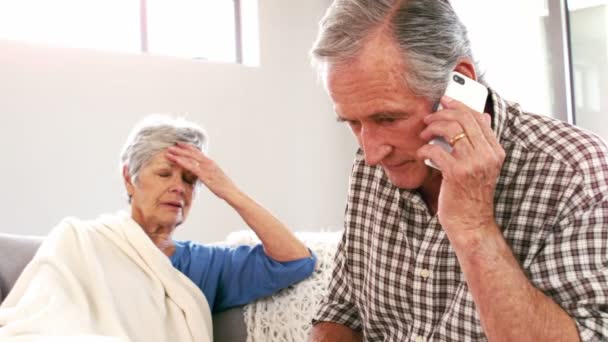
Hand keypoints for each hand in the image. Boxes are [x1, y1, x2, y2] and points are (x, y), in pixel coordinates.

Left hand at [166, 142, 237, 199]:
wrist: (231, 192)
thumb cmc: (224, 187)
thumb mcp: (214, 177)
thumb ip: (207, 173)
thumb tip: (201, 173)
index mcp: (210, 163)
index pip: (198, 152)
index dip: (188, 148)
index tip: (179, 145)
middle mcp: (208, 163)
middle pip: (192, 152)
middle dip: (181, 148)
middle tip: (171, 146)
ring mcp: (207, 168)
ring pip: (190, 158)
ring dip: (178, 153)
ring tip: (169, 151)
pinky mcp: (205, 175)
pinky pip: (192, 167)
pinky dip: (182, 162)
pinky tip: (175, 160)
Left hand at [417, 96, 504, 245]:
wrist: (471, 223)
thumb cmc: (472, 195)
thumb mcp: (483, 166)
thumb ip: (481, 143)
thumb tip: (482, 116)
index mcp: (495, 151)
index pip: (478, 117)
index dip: (458, 105)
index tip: (443, 102)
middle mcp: (488, 155)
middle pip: (463, 119)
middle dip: (441, 114)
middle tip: (427, 120)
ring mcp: (473, 164)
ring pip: (451, 129)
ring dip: (432, 129)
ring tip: (424, 136)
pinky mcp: (457, 174)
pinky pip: (436, 150)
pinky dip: (424, 149)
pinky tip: (421, 154)